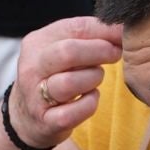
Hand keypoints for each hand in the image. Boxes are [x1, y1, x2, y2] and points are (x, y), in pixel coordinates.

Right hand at [7, 16, 123, 149]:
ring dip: (93, 78)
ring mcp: (35, 97)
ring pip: (69, 83)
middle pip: (67, 52)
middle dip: (99, 51)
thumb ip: (90, 36)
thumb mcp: (63, 50)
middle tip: (116, 54)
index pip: (74, 27)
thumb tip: (123, 28)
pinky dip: (89, 104)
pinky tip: (90, 98)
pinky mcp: (45, 122)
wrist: (26, 116)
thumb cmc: (54, 76)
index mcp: (36, 42)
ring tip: (96, 78)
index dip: (105, 30)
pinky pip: (73, 113)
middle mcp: (31, 68)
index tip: (123, 35)